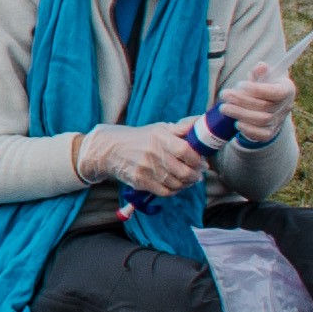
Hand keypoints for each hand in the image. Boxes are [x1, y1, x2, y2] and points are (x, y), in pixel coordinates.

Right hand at [77, 123, 208, 196]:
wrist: (110, 149)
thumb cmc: (140, 138)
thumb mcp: (160, 129)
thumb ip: (182, 127)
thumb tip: (202, 120)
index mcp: (160, 137)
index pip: (186, 151)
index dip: (198, 160)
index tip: (202, 163)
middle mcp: (153, 153)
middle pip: (184, 172)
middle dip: (196, 176)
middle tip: (198, 175)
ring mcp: (146, 168)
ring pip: (176, 184)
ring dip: (186, 184)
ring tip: (188, 181)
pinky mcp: (140, 181)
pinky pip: (164, 191)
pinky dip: (174, 191)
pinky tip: (175, 185)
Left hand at [215, 65, 295, 141]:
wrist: (269, 104)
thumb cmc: (264, 86)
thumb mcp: (263, 76)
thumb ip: (259, 72)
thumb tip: (261, 66)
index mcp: (286, 89)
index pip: (275, 92)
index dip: (258, 89)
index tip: (240, 84)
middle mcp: (285, 106)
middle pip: (264, 106)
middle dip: (241, 101)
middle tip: (225, 95)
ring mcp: (279, 121)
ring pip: (261, 120)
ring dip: (240, 114)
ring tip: (224, 107)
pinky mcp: (271, 132)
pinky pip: (262, 135)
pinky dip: (249, 130)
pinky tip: (237, 123)